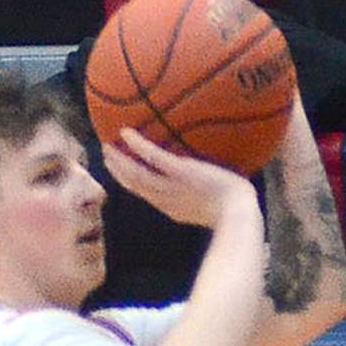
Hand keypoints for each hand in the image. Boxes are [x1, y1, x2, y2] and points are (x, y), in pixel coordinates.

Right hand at [100, 124, 261, 230]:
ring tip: (107, 145)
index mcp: (174, 208)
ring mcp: (172, 187)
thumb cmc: (236, 208)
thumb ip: (206, 193)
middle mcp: (167, 200)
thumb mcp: (215, 204)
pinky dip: (137, 146)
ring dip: (119, 161)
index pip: (147, 195)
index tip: (121, 173)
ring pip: (136, 175)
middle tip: (105, 155)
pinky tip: (126, 132)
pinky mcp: (180, 173)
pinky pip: (153, 158)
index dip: (131, 184)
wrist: (240, 213)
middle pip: (135, 186)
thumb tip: (208, 179)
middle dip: (118, 172)